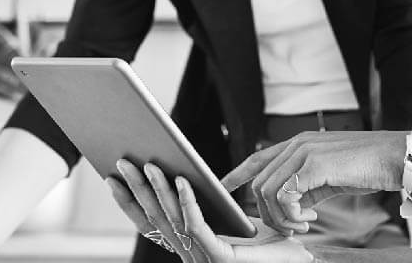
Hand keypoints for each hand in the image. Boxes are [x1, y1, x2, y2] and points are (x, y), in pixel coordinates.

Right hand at [108, 160, 311, 262]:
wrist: (298, 262)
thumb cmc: (271, 240)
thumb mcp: (233, 215)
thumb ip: (208, 201)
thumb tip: (182, 171)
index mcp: (190, 246)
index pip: (151, 222)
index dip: (130, 201)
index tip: (113, 176)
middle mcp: (191, 255)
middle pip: (155, 218)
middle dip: (136, 188)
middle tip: (121, 160)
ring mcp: (202, 259)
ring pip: (173, 220)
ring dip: (158, 190)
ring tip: (148, 164)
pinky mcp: (219, 259)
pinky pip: (197, 227)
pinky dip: (188, 203)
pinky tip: (183, 180)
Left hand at [220, 131, 407, 235]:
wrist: (396, 157)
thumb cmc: (368, 167)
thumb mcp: (330, 176)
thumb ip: (307, 185)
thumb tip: (291, 205)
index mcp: (300, 143)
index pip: (258, 157)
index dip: (237, 173)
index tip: (222, 186)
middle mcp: (298, 143)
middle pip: (259, 182)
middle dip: (268, 213)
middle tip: (293, 227)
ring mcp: (304, 151)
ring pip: (267, 191)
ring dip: (281, 217)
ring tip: (303, 225)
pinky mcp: (314, 164)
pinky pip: (285, 195)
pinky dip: (291, 214)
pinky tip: (310, 218)